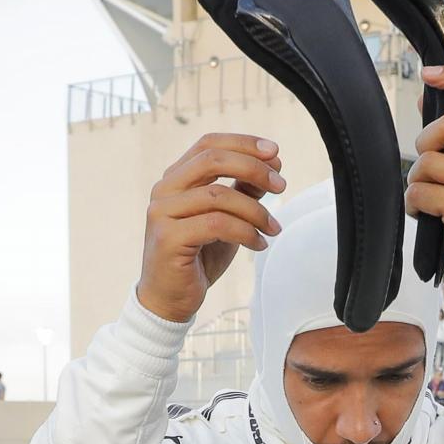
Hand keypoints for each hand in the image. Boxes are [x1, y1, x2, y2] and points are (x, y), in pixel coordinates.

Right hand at [137, 134, 286, 322]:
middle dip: (254, 168)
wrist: (170, 300)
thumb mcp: (226, 217)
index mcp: (175, 179)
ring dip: (255, 210)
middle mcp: (164, 190)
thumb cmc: (198, 257)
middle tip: (281, 186)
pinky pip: (216, 225)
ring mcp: (162, 213)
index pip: (209, 144)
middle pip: (212, 160)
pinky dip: (245, 232)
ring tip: (273, 228)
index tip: (276, 153)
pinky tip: (258, 244)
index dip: (244, 143)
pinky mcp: (168, 238)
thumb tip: (271, 164)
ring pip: (218, 195)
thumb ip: (242, 190)